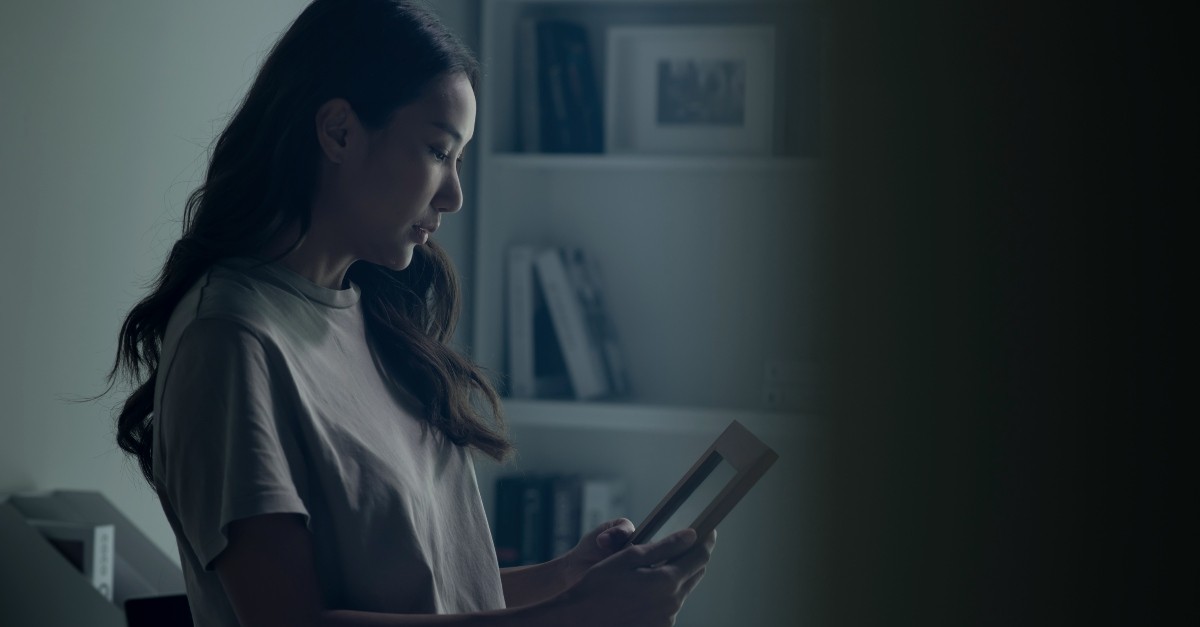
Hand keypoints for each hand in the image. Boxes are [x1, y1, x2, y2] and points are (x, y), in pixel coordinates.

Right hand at [550, 527, 716, 626]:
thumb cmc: (598, 586)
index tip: (709, 531)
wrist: (580, 620)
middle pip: (694, 575)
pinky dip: (664, 594)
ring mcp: (666, 620)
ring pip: (681, 591)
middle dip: (692, 558)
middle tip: (687, 544)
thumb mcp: (629, 558)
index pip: (699, 557)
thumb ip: (664, 546)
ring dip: (676, 577)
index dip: (706, 541)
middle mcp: (672, 604)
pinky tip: (646, 588)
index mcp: (667, 582)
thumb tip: (691, 536)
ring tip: (658, 566)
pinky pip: (669, 606)